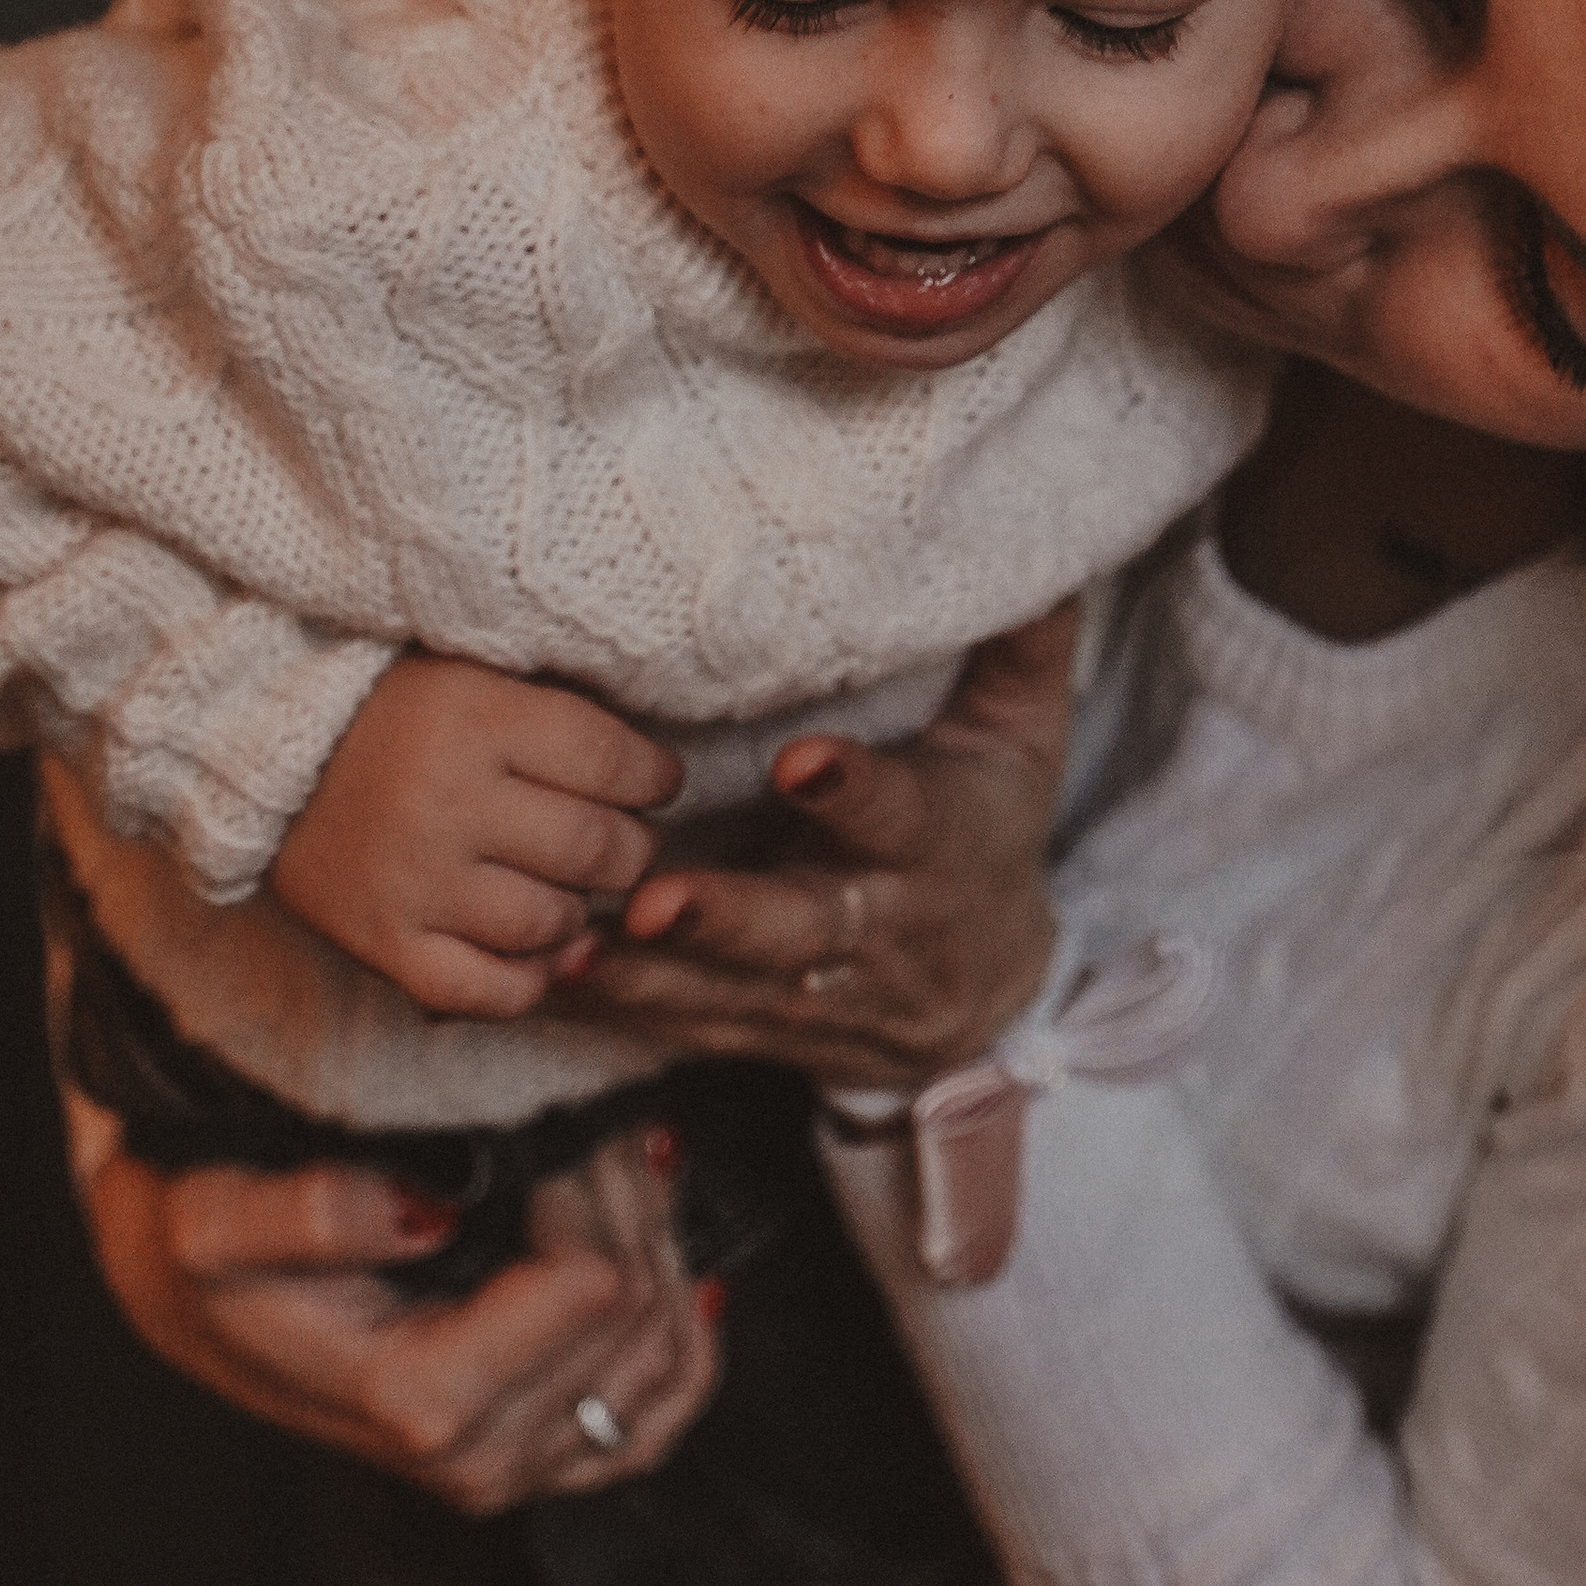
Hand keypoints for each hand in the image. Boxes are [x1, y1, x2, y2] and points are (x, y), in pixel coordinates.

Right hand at [71, 1099, 720, 1511]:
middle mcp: (482, 1462)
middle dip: (631, 1195)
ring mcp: (521, 1470)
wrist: (198, 1295)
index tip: (559, 1114)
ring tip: (625, 1157)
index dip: (593, 1182)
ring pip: (666, 1350)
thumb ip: (309, 1214)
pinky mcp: (548, 1459)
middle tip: (598, 1114)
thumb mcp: (216, 1217)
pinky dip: (689, 1328)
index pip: (593, 1285)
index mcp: (421, 1405)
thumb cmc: (206, 1241)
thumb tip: (430, 1214)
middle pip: (638, 1309)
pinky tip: (681, 1258)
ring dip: (662, 1240)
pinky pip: (668, 1408)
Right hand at [271, 657, 680, 1019]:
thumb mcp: (480, 673)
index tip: (654, 781)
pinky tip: (529, 948)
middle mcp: (448, 800)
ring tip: (561, 884)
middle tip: (616, 838)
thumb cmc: (400, 706)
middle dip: (627, 848)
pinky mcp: (382, 942)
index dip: (654, 777)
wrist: (266, 753)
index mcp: (479, 717)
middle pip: (596, 849)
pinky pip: (488, 991)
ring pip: (552, 923)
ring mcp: (414, 880)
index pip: (615, 761)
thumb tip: (663, 765)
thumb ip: (564, 708)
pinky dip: (527, 980)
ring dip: (576, 910)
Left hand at [574, 602, 1074, 1086]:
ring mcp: (817, 994)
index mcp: (936, 846)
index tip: (801, 761)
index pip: (897, 815)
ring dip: (648, 979)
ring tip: (566, 954)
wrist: (993, 994)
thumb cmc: (990, 831)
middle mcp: (876, 929)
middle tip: (652, 899)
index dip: (851, 792)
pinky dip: (614, 1015)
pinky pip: (683, 1031)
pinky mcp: (764, 1031)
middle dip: (728, 918)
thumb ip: (1021, 647)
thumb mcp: (1023, 741)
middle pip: (800, 928)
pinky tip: (537, 989)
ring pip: (730, 992)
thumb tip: (1048, 554)